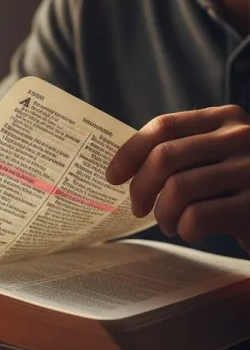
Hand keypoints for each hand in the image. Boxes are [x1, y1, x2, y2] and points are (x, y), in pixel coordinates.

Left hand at [106, 106, 249, 251]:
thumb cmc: (241, 187)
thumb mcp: (216, 156)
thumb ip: (182, 151)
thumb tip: (121, 167)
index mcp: (226, 118)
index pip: (163, 126)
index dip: (129, 152)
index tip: (112, 176)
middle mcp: (242, 137)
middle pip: (164, 158)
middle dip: (140, 188)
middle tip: (138, 208)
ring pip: (177, 189)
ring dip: (163, 213)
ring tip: (170, 223)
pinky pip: (197, 217)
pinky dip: (184, 229)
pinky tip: (190, 231)